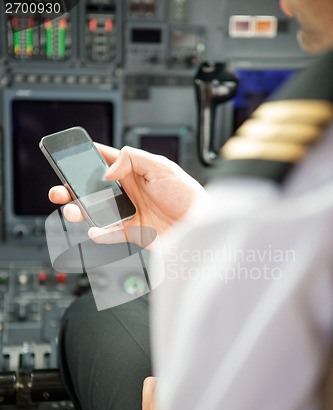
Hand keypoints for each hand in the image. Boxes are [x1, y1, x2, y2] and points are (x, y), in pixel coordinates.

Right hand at [49, 144, 207, 244]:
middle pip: (93, 187)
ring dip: (80, 211)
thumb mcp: (162, 166)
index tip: (69, 156)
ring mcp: (129, 211)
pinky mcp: (132, 231)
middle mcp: (129, 190)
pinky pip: (110, 233)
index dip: (87, 157)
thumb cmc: (187, 194)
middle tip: (61, 190)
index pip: (105, 160)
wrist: (201, 226)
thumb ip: (132, 159)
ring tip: (73, 211)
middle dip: (73, 188)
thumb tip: (108, 171)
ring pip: (97, 211)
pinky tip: (94, 230)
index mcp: (134, 170)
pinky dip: (100, 233)